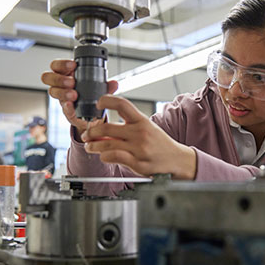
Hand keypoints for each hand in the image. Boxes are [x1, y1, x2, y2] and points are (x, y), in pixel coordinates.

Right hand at [41, 59, 118, 137]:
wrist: (91, 114)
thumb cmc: (91, 95)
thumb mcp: (99, 88)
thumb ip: (106, 85)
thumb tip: (114, 83)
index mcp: (66, 74)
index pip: (56, 65)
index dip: (62, 64)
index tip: (73, 65)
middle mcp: (60, 85)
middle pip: (48, 77)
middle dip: (59, 78)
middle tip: (71, 82)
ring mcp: (60, 97)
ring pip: (52, 91)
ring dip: (62, 92)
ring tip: (73, 95)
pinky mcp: (65, 110)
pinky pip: (62, 108)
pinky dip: (67, 107)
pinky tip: (71, 105)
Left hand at [81, 95, 196, 179]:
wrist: (178, 160)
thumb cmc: (160, 144)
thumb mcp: (147, 128)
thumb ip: (128, 125)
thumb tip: (104, 126)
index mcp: (142, 120)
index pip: (121, 104)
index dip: (106, 101)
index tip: (97, 104)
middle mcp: (140, 132)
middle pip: (107, 127)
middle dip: (91, 131)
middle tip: (87, 134)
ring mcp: (139, 148)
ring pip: (107, 143)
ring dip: (94, 145)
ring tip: (90, 146)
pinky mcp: (138, 163)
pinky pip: (114, 157)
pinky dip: (104, 156)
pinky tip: (103, 156)